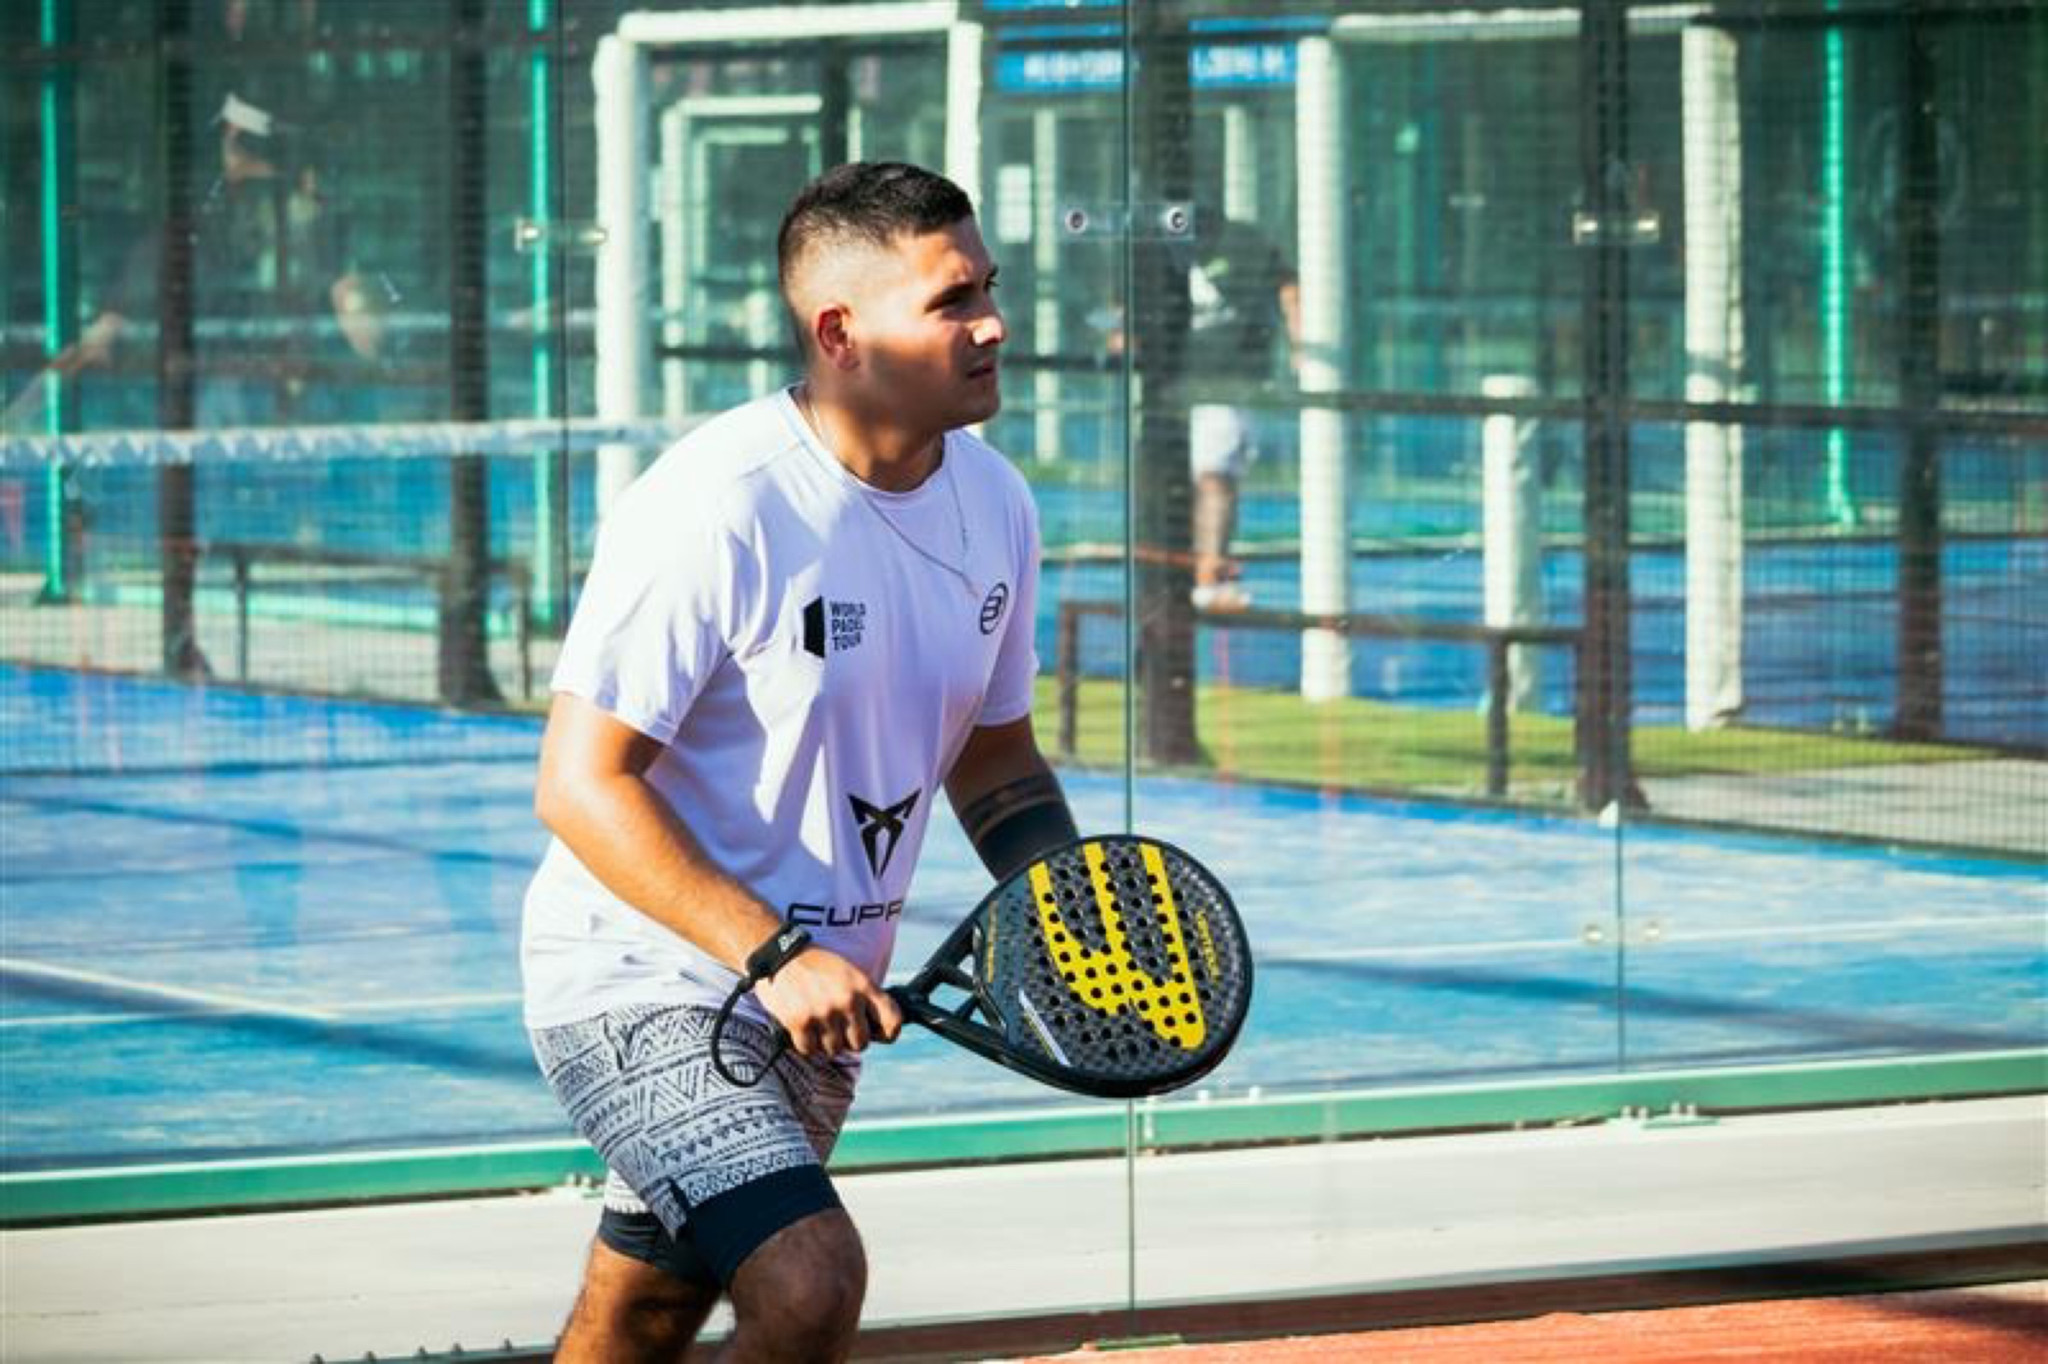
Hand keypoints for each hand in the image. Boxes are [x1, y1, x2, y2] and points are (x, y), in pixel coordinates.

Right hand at [752, 946, 903, 1056]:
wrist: (780, 953)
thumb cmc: (816, 965)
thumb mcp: (849, 972)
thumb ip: (864, 998)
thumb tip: (876, 1031)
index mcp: (863, 985)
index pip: (893, 1020)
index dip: (889, 1033)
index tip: (880, 1035)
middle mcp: (847, 1000)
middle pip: (861, 1043)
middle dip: (850, 1040)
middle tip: (837, 1027)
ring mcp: (824, 1012)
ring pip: (835, 1049)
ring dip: (825, 1041)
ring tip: (817, 1022)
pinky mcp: (800, 1022)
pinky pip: (810, 1050)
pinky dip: (806, 1043)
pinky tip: (802, 1026)